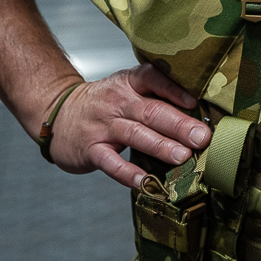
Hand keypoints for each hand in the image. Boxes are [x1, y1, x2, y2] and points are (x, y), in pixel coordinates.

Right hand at [46, 63, 208, 187]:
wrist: (58, 114)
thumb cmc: (105, 103)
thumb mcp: (127, 89)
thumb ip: (157, 97)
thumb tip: (199, 112)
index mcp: (130, 82)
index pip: (153, 78)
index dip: (175, 89)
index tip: (197, 102)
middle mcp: (117, 101)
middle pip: (151, 111)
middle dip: (179, 124)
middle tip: (202, 137)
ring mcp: (103, 125)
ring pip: (135, 135)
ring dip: (161, 146)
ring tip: (183, 156)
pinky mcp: (90, 149)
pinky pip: (111, 163)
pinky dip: (128, 173)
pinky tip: (146, 182)